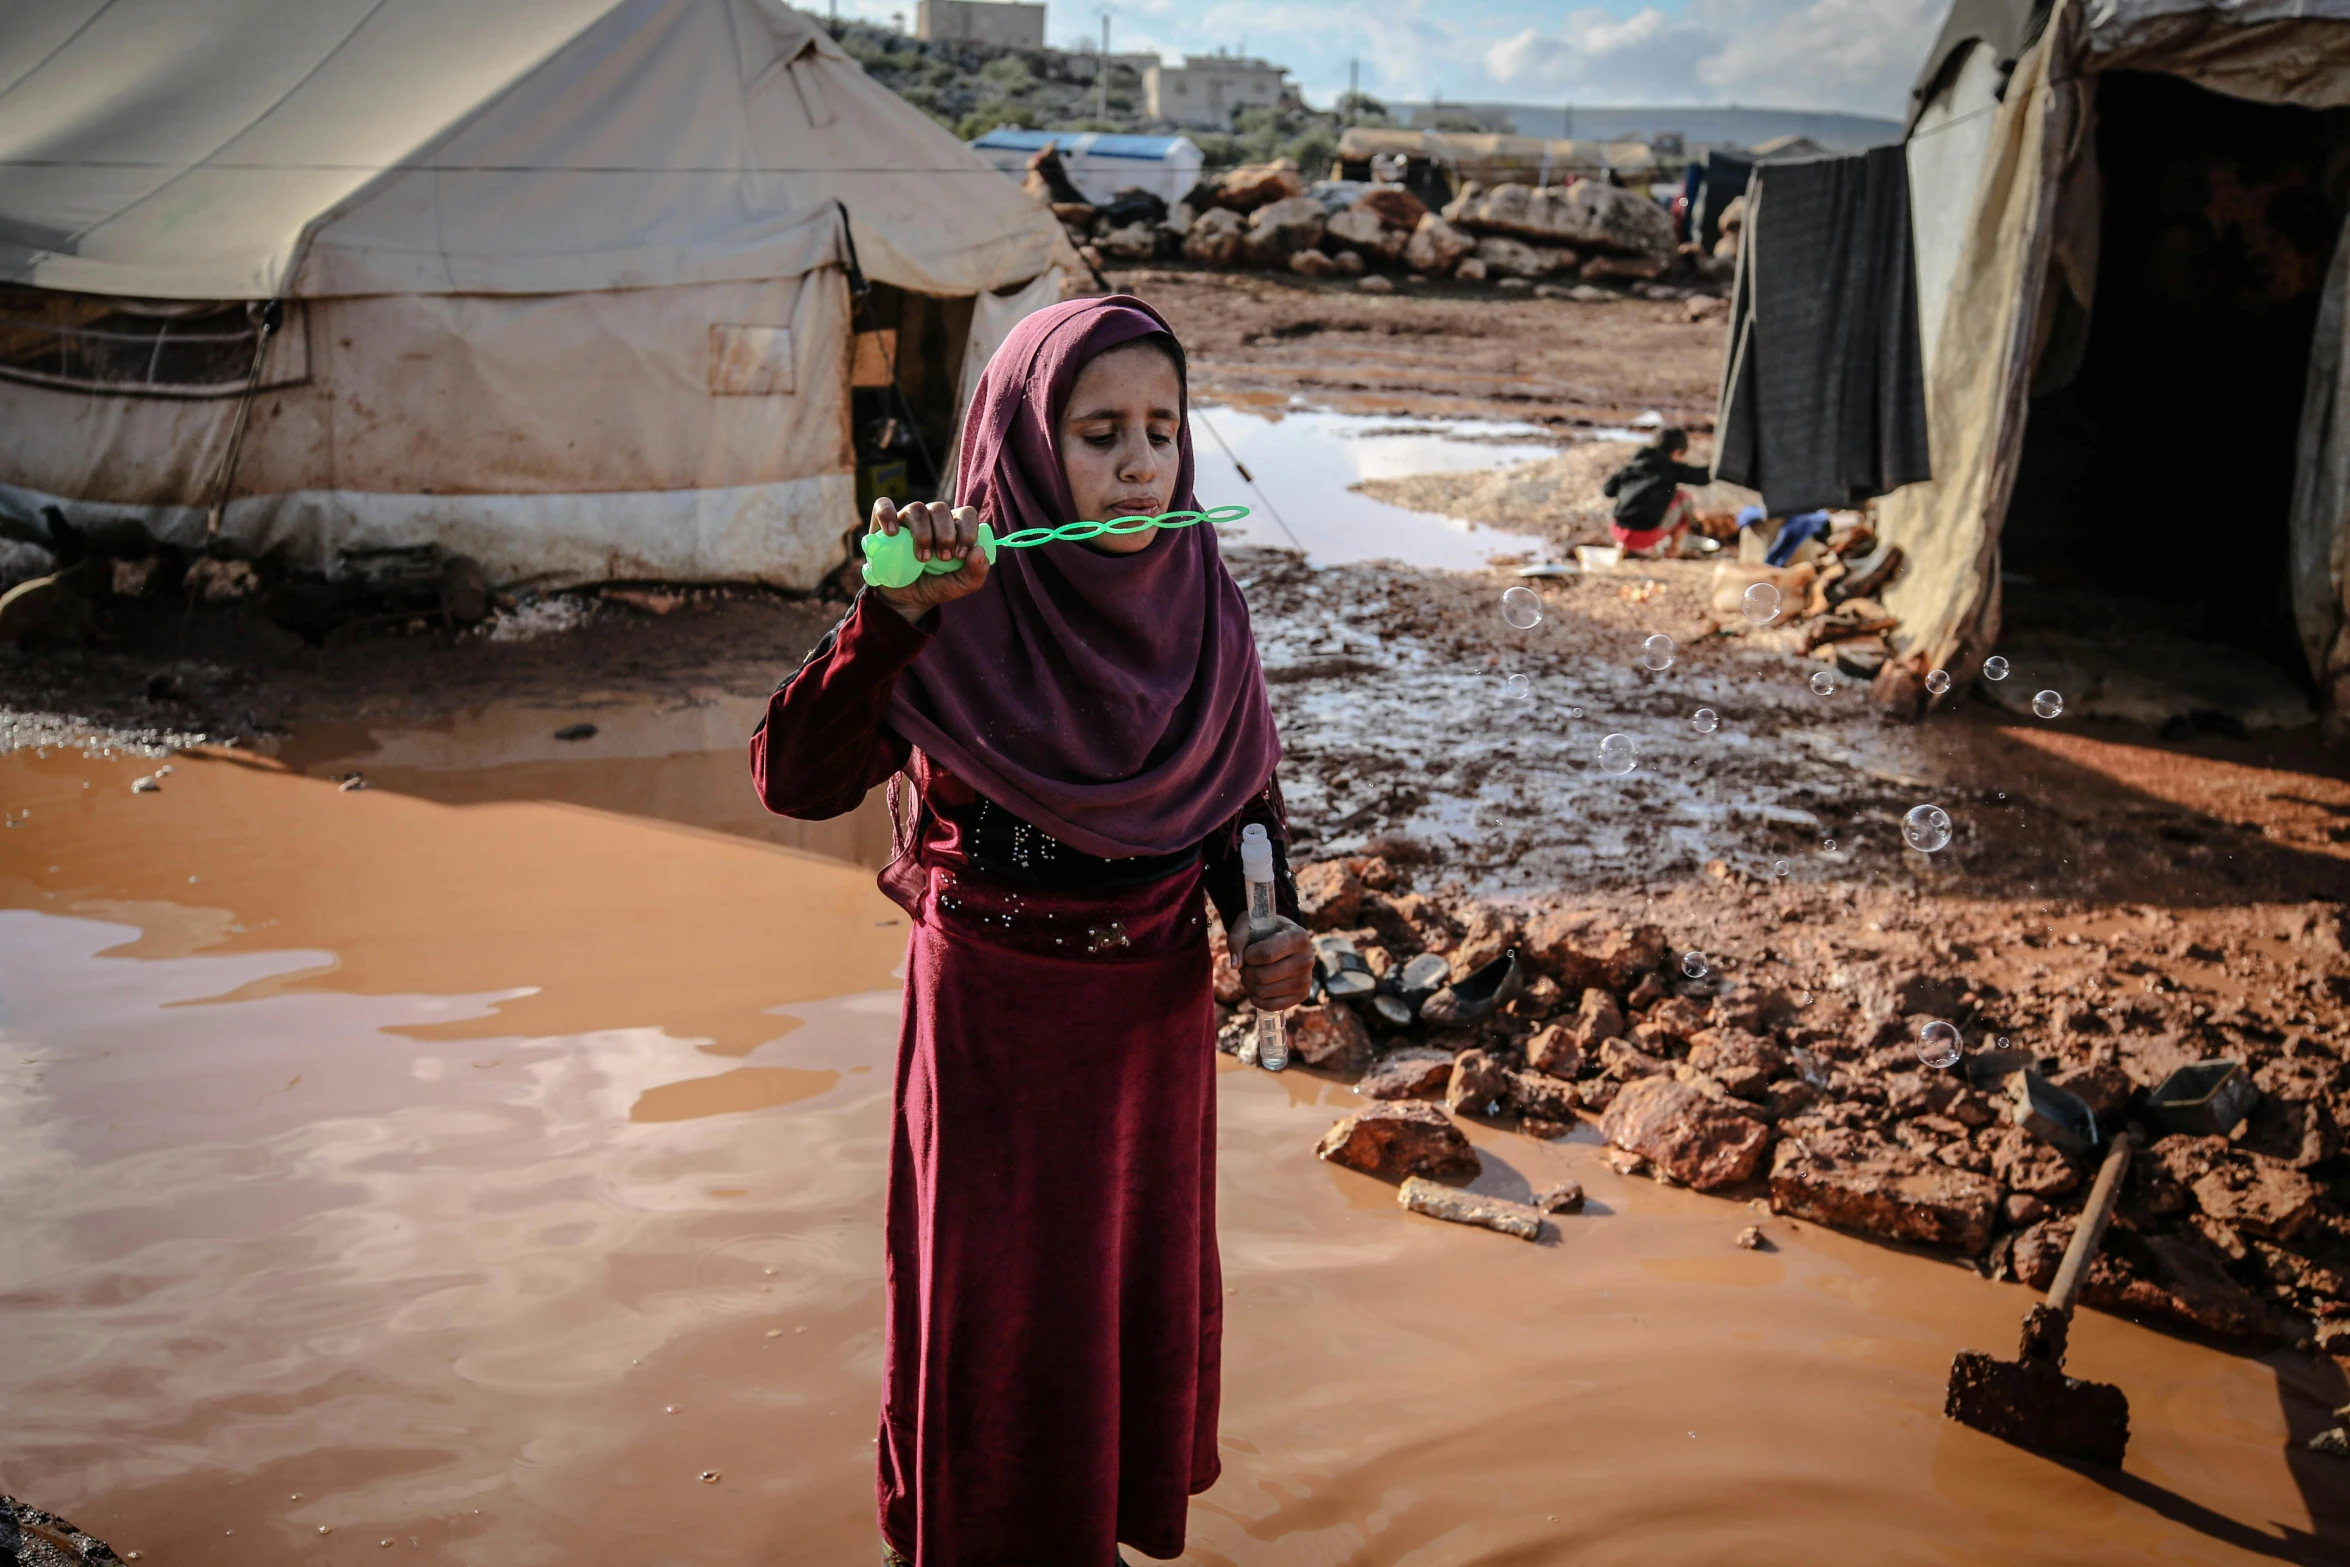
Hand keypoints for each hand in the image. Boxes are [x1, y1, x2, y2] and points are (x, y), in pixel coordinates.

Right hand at [871, 499, 989, 620]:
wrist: (906, 599)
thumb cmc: (936, 586)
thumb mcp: (960, 585)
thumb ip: (976, 572)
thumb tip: (979, 551)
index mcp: (954, 526)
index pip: (966, 514)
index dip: (966, 531)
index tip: (961, 555)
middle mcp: (931, 518)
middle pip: (940, 508)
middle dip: (945, 535)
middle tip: (942, 559)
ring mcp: (907, 518)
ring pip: (916, 508)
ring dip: (922, 533)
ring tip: (922, 558)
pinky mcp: (883, 523)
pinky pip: (883, 506)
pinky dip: (888, 515)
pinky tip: (893, 534)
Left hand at [1239, 915, 1311, 1011]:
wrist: (1281, 939)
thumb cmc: (1263, 931)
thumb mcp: (1247, 925)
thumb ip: (1238, 940)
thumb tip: (1236, 965)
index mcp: (1298, 937)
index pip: (1266, 954)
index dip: (1248, 956)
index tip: (1246, 952)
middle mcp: (1307, 959)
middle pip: (1263, 976)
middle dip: (1246, 972)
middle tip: (1244, 966)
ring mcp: (1306, 979)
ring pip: (1264, 992)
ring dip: (1249, 985)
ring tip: (1250, 975)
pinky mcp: (1302, 995)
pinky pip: (1272, 1006)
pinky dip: (1257, 999)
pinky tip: (1255, 989)